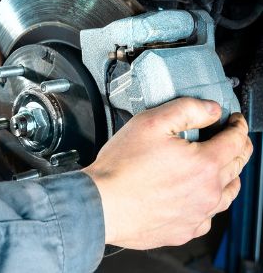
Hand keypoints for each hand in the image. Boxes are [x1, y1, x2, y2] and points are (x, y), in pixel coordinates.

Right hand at [83, 98, 252, 248]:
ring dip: (230, 175)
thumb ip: (187, 110)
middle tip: (233, 139)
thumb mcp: (151, 122)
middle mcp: (207, 193)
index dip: (238, 125)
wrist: (102, 204)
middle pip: (237, 165)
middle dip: (238, 147)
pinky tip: (199, 195)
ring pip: (228, 193)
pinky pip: (209, 215)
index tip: (235, 121)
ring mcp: (197, 215)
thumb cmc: (122, 167)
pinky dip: (211, 201)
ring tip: (223, 166)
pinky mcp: (184, 230)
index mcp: (204, 164)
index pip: (236, 140)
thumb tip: (211, 110)